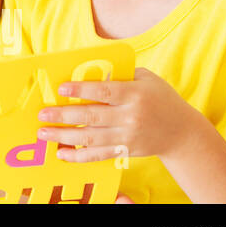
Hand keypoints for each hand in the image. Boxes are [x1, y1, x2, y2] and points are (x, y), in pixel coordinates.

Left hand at [36, 68, 200, 163]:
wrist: (182, 132)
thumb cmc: (160, 98)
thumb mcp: (146, 79)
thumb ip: (120, 74)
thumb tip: (88, 70)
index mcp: (134, 94)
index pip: (104, 92)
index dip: (81, 90)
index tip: (61, 89)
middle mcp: (130, 117)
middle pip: (92, 117)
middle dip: (64, 116)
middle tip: (42, 114)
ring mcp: (128, 136)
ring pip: (91, 138)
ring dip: (64, 136)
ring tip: (43, 133)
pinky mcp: (126, 151)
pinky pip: (99, 155)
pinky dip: (79, 156)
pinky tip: (61, 153)